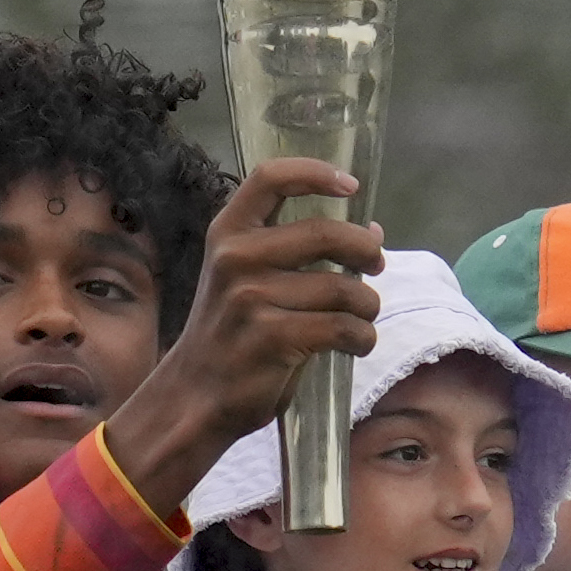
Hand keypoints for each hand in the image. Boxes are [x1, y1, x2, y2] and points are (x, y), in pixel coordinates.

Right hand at [98, 157, 382, 515]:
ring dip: (368, 306)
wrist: (195, 396)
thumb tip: (372, 233)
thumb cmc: (230, 336)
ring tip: (363, 318)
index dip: (315, 174)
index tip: (350, 186)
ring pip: (343, 289)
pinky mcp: (272, 338)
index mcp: (227, 234)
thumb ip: (300, 255)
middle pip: (325, 234)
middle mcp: (236, 258)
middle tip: (376, 266)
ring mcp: (251, 299)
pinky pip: (342, 327)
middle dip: (365, 251)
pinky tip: (356, 344)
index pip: (271, 179)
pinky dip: (362, 337)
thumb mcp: (248, 281)